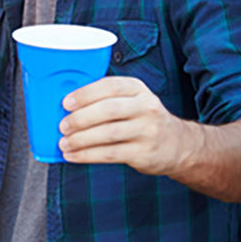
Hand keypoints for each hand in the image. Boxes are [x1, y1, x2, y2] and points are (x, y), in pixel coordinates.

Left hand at [58, 76, 194, 173]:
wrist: (178, 144)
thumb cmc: (143, 119)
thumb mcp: (132, 100)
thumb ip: (107, 98)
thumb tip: (67, 106)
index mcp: (138, 89)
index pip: (110, 86)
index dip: (85, 94)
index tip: (66, 103)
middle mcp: (146, 107)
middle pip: (108, 110)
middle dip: (80, 118)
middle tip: (62, 126)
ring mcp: (147, 131)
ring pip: (108, 134)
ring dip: (81, 139)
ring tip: (64, 143)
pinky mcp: (144, 153)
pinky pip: (110, 154)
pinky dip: (87, 155)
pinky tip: (73, 155)